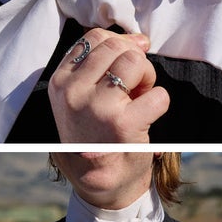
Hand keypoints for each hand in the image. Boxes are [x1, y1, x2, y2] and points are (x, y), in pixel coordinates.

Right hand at [49, 28, 169, 143]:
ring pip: (134, 62)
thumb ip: (101, 64)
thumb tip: (139, 39)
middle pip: (117, 46)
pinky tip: (148, 116)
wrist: (98, 183)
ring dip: (147, 78)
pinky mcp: (123, 124)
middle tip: (136, 85)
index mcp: (61, 82)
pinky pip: (158, 95)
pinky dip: (160, 102)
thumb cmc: (95, 135)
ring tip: (141, 98)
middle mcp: (74, 91)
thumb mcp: (81, 96)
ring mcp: (97, 107)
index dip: (121, 43)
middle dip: (135, 61)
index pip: (94, 38)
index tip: (131, 60)